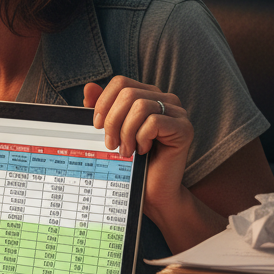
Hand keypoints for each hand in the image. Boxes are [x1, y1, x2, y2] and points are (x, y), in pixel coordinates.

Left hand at [83, 77, 192, 225]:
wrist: (153, 191)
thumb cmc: (132, 162)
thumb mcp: (112, 132)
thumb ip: (102, 109)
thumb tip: (88, 87)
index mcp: (148, 95)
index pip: (121, 82)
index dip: (104, 102)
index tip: (96, 126)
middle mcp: (165, 99)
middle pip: (128, 93)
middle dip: (112, 121)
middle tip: (111, 144)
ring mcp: (178, 113)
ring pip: (140, 106)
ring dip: (126, 132)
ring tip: (126, 151)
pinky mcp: (185, 128)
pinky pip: (153, 122)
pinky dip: (141, 138)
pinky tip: (142, 150)